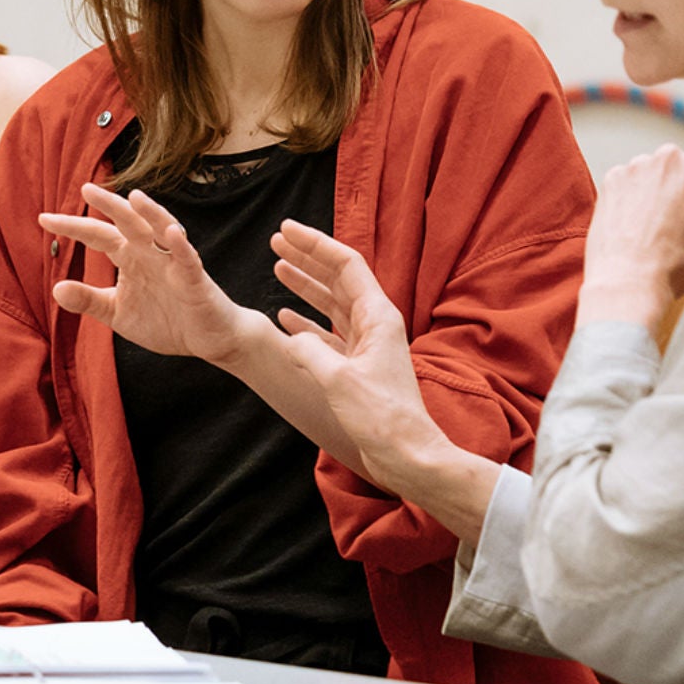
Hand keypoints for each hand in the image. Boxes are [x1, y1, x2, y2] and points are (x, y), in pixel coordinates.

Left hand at [39, 183, 260, 365]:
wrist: (207, 340)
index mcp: (130, 257)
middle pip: (128, 222)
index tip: (43, 218)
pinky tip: (170, 234)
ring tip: (136, 197)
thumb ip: (89, 300)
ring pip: (162, 230)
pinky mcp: (195, 279)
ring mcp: (174, 263)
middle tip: (86, 189)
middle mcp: (150, 252)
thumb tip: (55, 288)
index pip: (98, 236)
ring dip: (151, 213)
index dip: (73, 227)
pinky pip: (188, 259)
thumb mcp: (117, 313)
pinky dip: (181, 246)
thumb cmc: (165, 320)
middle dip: (110, 205)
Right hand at [268, 219, 449, 496]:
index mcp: (378, 317)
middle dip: (307, 257)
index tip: (286, 229)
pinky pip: (328, 333)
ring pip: (331, 304)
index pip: (345, 264)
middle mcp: (375, 324)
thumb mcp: (337, 380)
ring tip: (277, 268)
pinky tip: (285, 318)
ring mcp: (368, 345)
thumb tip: (289, 336)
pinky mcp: (359, 366)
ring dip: (305, 285)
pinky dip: (306, 322)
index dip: (314, 243)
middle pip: (338, 278)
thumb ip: (308, 351)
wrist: (406, 454)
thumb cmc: (380, 417)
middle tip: (277, 240)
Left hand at [577, 146, 683, 330]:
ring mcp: (636, 165)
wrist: (629, 280)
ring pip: (655, 173)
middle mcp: (669, 157)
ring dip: (658, 190)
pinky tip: (635, 223)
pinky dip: (633, 197)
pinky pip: (629, 182)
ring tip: (655, 225)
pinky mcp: (612, 178)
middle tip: (682, 222)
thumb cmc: (676, 263)